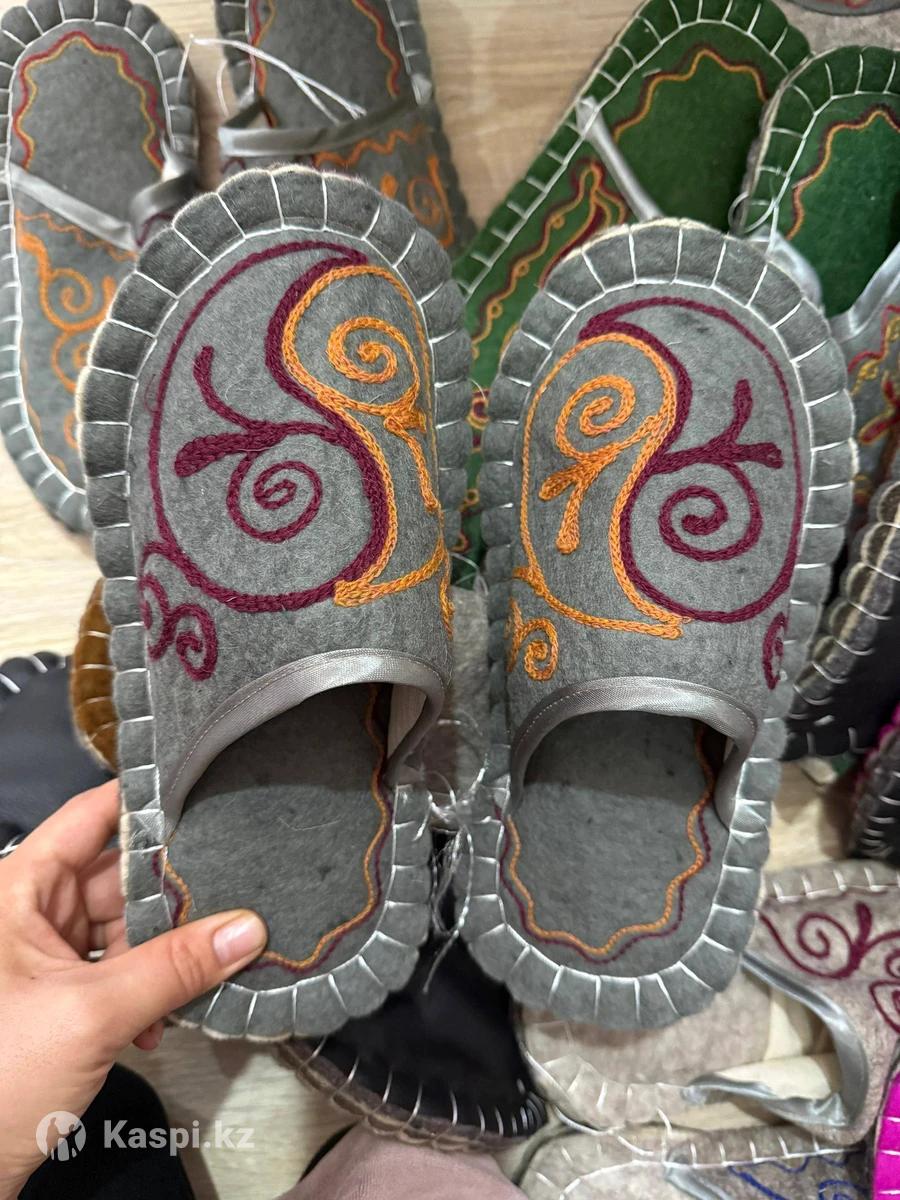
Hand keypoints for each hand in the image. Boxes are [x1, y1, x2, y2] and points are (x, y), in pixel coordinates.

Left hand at [0, 781, 266, 1195]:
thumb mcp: (92, 1013)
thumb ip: (175, 967)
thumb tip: (251, 929)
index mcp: (17, 890)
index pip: (88, 818)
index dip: (144, 802)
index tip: (207, 794)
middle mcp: (28, 913)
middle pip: (115, 875)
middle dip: (171, 891)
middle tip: (237, 887)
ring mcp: (42, 958)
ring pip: (121, 927)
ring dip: (163, 951)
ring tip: (211, 962)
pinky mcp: (57, 999)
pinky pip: (115, 971)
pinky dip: (145, 989)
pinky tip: (166, 1020)